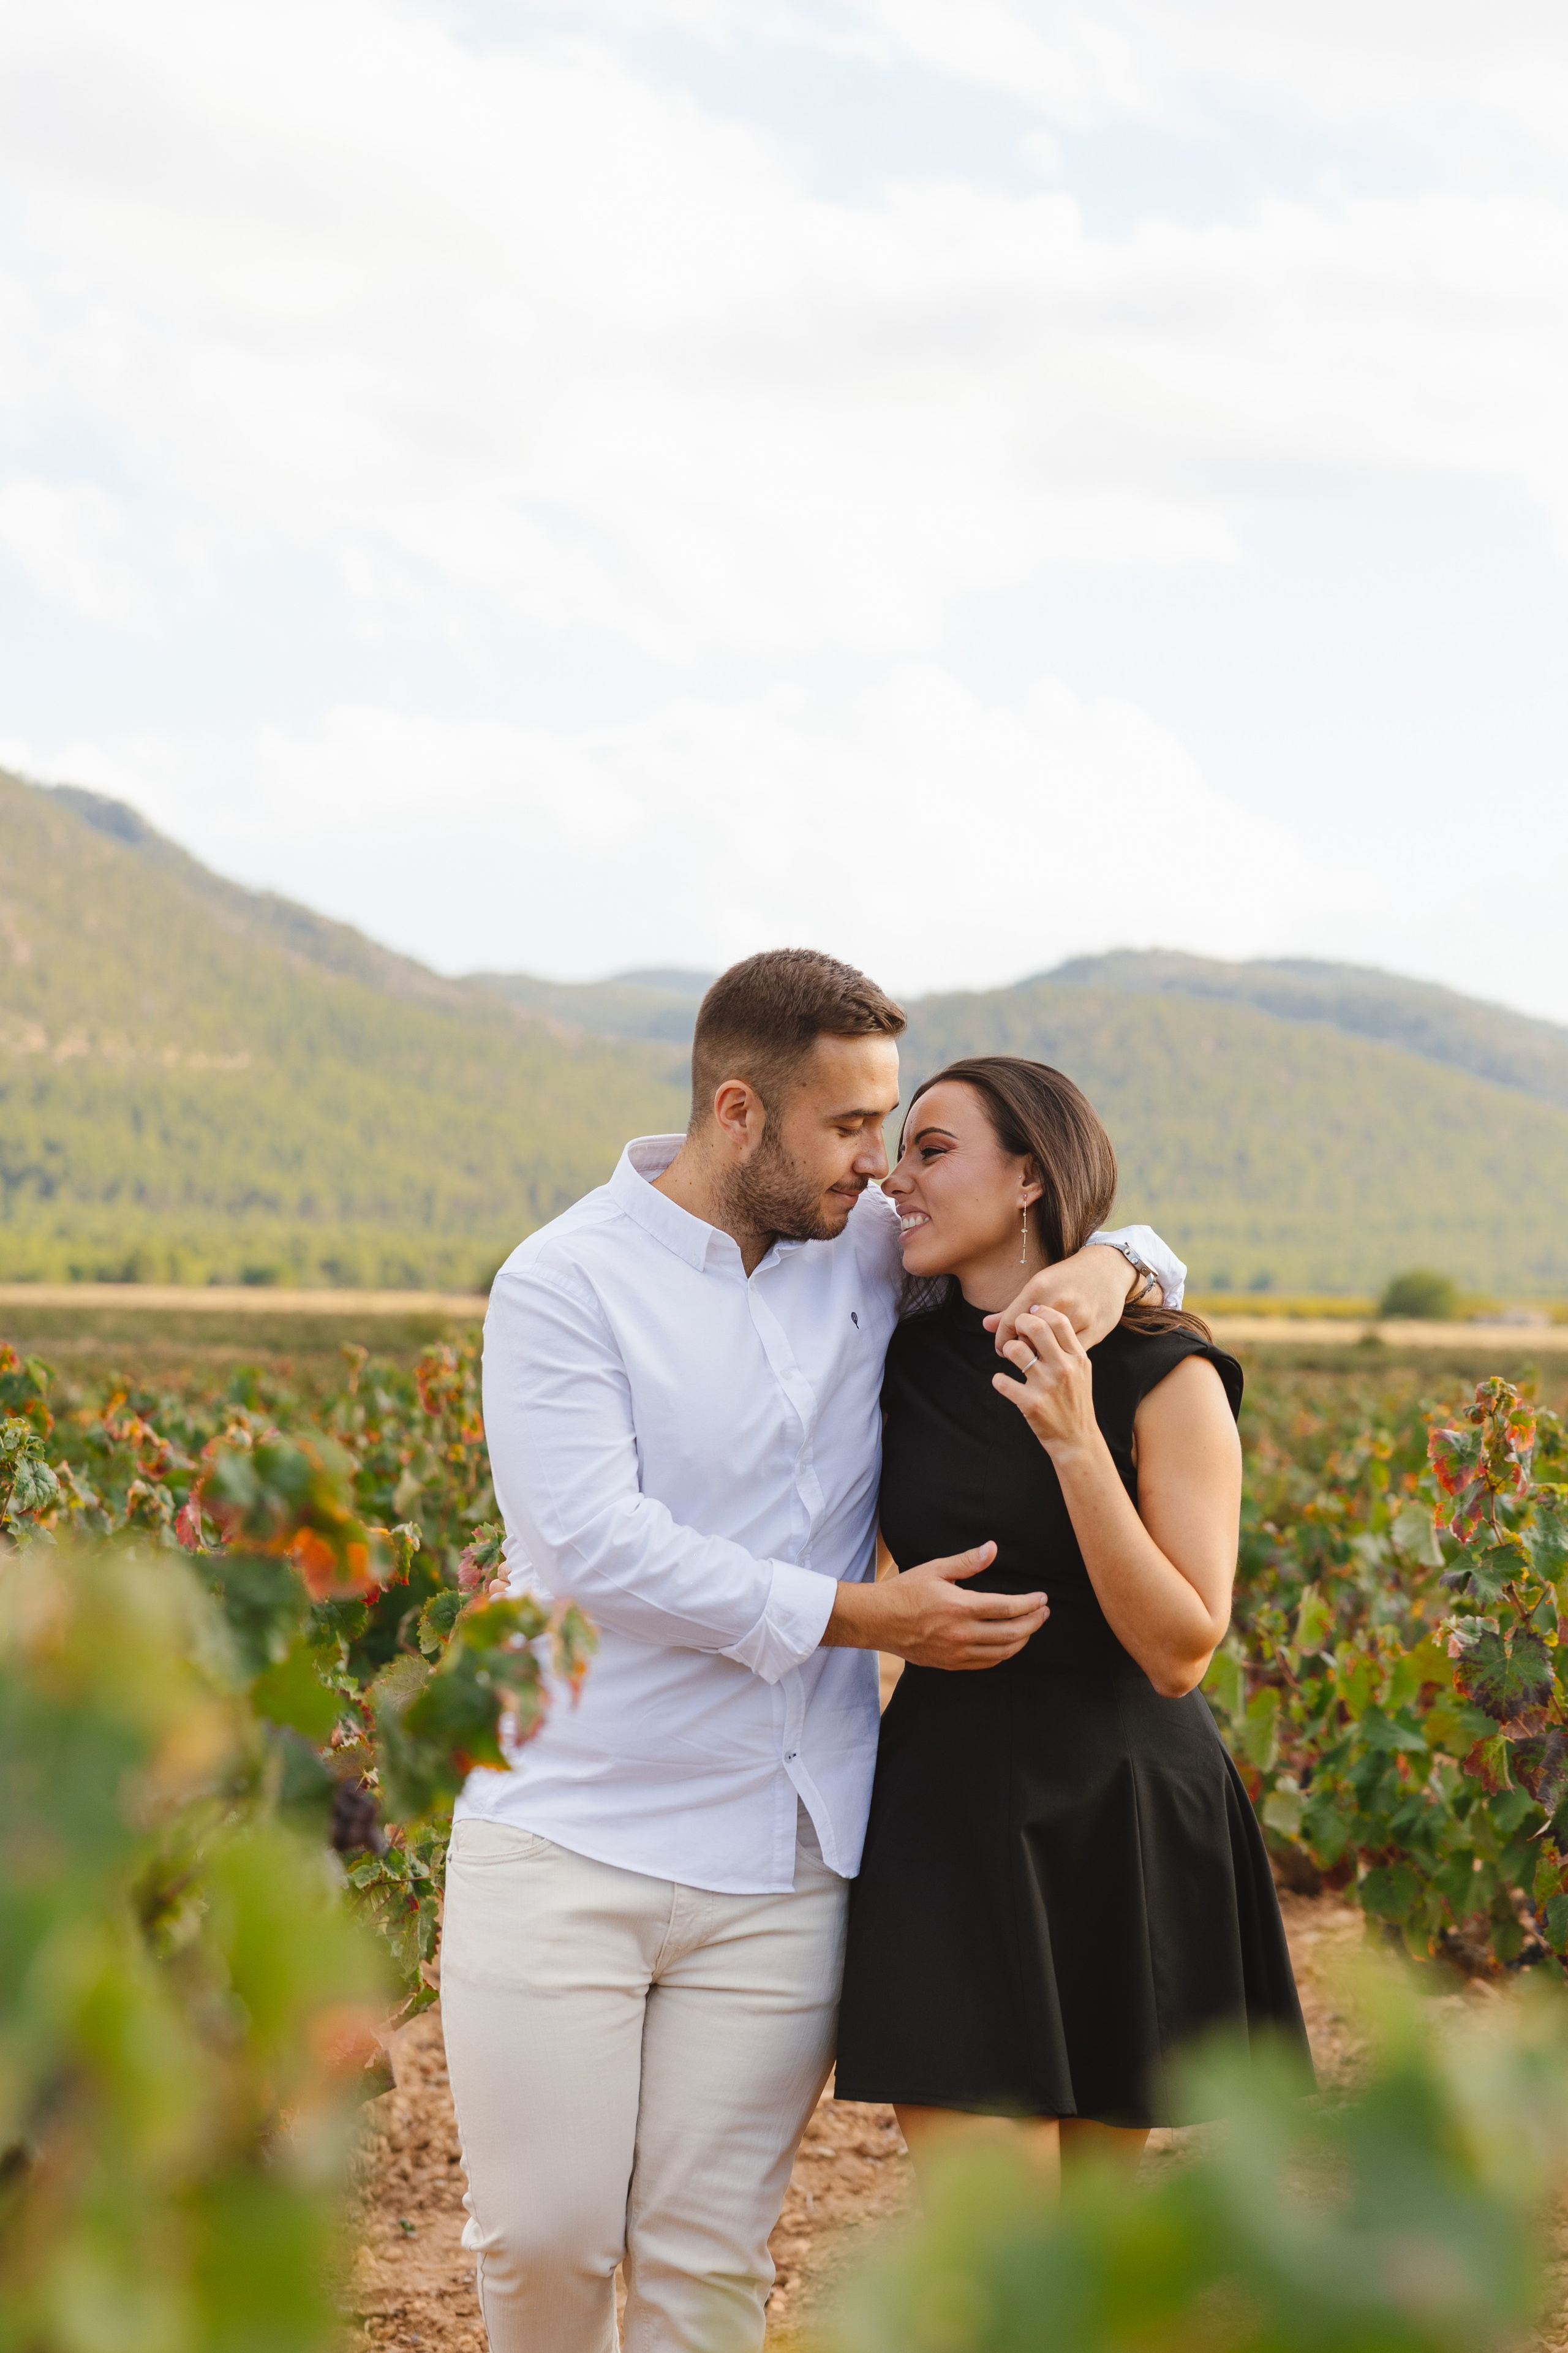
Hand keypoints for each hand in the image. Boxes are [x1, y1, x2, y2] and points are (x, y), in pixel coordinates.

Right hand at [825, 1542, 1047, 1669]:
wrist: (877, 1620)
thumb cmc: (905, 1591)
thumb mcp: (936, 1569)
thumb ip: (967, 1561)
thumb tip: (993, 1548)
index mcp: (960, 1607)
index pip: (1007, 1608)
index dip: (1030, 1604)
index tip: (1042, 1598)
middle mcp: (961, 1634)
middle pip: (1012, 1633)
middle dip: (1034, 1623)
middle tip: (1044, 1612)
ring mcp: (956, 1652)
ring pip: (1002, 1652)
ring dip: (1023, 1640)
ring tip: (1031, 1627)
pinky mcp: (950, 1664)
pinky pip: (986, 1663)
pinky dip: (1003, 1654)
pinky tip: (1008, 1643)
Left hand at [985, 1242, 1132, 1356]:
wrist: (1108, 1269)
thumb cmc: (1067, 1277)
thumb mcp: (1038, 1286)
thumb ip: (1012, 1308)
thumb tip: (986, 1325)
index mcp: (1039, 1288)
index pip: (1010, 1321)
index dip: (1002, 1339)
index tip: (1001, 1348)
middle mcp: (1058, 1302)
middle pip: (1027, 1337)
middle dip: (1019, 1348)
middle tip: (1018, 1352)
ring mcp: (1079, 1317)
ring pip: (1049, 1347)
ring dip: (1039, 1354)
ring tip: (1035, 1354)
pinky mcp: (1095, 1331)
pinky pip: (1070, 1352)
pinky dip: (1060, 1356)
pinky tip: (1055, 1355)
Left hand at [993, 1306, 1101, 1460]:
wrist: (1076, 1439)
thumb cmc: (1075, 1400)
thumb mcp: (1081, 1370)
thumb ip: (1066, 1346)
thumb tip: (1039, 1317)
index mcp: (1078, 1358)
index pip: (1059, 1321)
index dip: (1040, 1311)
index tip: (1030, 1313)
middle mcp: (1064, 1368)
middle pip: (1036, 1328)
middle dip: (1019, 1323)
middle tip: (1014, 1330)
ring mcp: (1047, 1386)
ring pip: (1016, 1350)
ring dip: (1007, 1349)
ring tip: (1010, 1355)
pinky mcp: (1031, 1403)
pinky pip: (1002, 1381)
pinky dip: (999, 1380)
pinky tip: (1004, 1382)